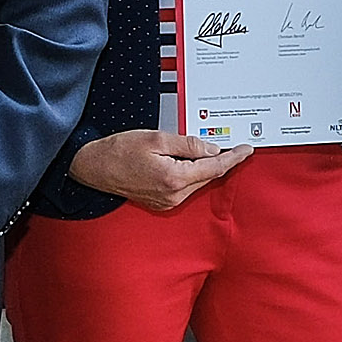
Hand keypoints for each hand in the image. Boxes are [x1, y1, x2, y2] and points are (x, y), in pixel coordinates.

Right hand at [69, 129, 252, 213]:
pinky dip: (192, 173)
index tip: (247, 149)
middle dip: (222, 159)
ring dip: (206, 166)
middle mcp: (173, 195)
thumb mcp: (156, 138)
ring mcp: (168, 202)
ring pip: (198, 182)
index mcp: (174, 178)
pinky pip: (186, 187)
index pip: (214, 167)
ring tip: (208, 148)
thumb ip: (188, 144)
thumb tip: (212, 148)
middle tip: (233, 143)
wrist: (94, 167)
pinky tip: (190, 161)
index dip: (234, 157)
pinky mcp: (163, 202)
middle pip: (208, 176)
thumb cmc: (119, 151)